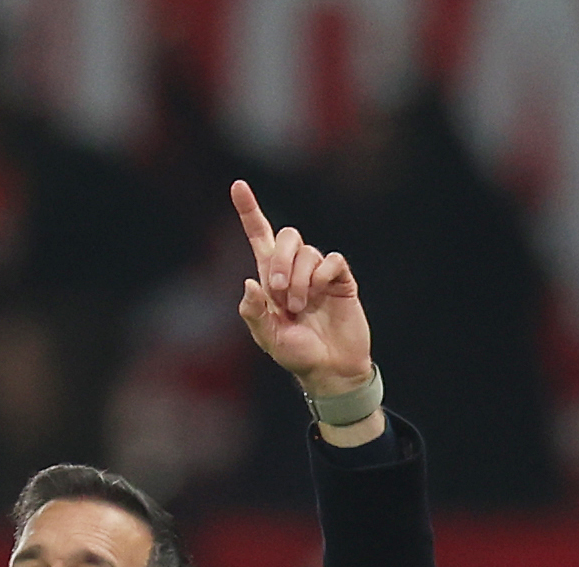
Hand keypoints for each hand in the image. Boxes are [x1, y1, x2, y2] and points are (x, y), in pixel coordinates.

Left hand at [231, 181, 375, 408]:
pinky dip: (322, 275)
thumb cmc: (297, 354)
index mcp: (269, 280)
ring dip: (299, 280)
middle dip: (279, 261)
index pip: (258, 237)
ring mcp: (318, 273)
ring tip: (300, 308)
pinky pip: (331, 260)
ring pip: (307, 252)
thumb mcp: (267, 338)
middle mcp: (293, 270)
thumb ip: (254, 313)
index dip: (249, 211)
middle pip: (285, 237)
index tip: (237, 186)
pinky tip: (320, 293)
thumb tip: (249, 283)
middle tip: (278, 294)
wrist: (330, 369)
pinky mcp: (341, 279)